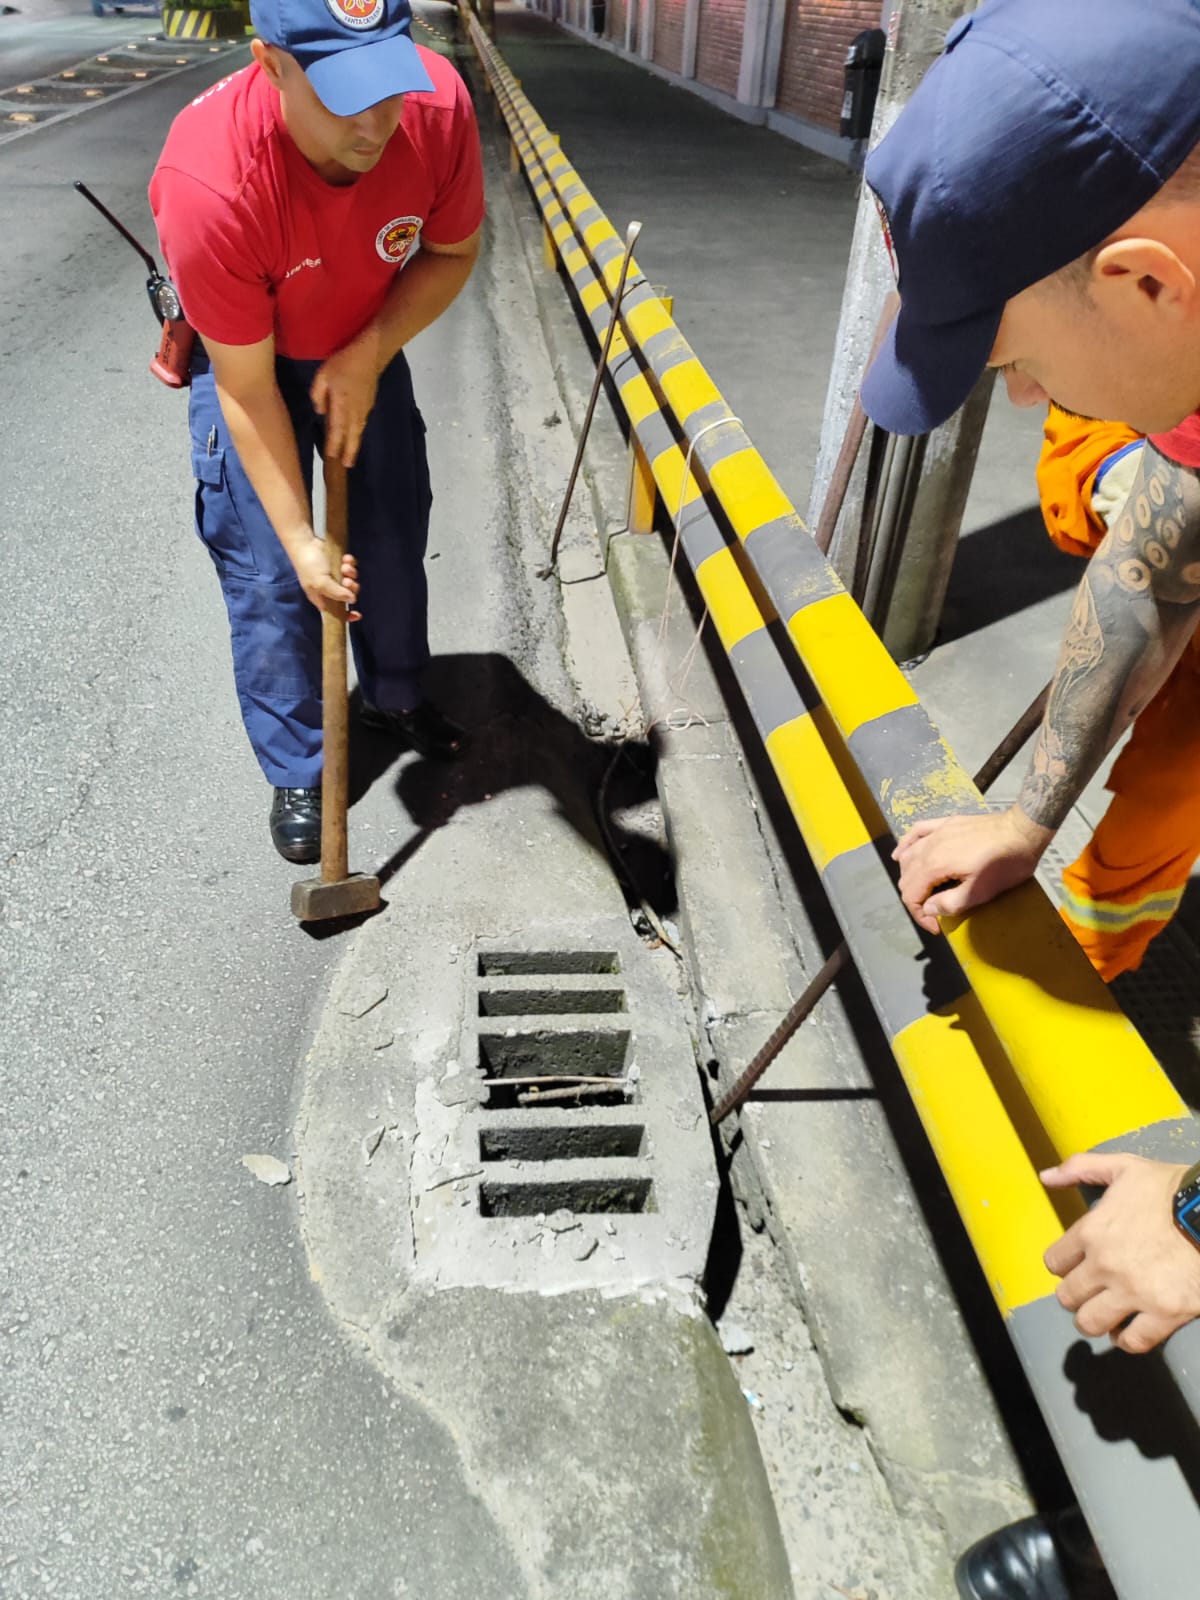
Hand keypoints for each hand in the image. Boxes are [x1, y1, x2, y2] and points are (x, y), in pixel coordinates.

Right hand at [291, 540, 360, 619]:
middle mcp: (330, 589)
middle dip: (351, 588)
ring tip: (344, 566)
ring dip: (351, 573)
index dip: (347, 616)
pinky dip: (351, 563)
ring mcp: (336, 576)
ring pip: (352, 580)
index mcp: (322, 598)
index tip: (357, 615)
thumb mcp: (320, 583)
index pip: (336, 613)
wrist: (305, 543)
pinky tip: (346, 558)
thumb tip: (352, 600)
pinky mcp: (339, 564)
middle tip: (346, 581)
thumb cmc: (309, 566)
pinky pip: (352, 567)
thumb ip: (337, 593)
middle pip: (349, 595)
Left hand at [310, 330, 381, 468]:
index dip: (335, 444)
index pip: (337, 429)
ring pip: (359, 431)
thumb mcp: (323, 375)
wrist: (370, 354)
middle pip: (352, 436)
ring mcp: (364, 408)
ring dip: (355, 445)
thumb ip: (318, 395)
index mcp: (342, 404)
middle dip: (349, 451)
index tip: (332, 457)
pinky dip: (358, 433)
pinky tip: (356, 436)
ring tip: (352, 457)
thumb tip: (321, 412)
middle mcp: (355, 411)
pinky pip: (362, 423)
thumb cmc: (344, 362)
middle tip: (347, 466)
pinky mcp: (369, 404)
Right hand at [891, 807, 1051, 932]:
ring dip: (909, 877)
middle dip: (915, 899)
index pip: (911, 895)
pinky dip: (905, 845)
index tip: (936, 927)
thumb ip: (950, 903)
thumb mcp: (981, 892)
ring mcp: (935, 833)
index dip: (920, 915)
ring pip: (908, 856)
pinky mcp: (944, 823)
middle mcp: (928, 847)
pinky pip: (916, 832)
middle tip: (934, 912)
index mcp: (934, 866)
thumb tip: (928, 908)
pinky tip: (901, 854)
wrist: (1022, 831)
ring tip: (924, 891)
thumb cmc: (1004, 864)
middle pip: (906, 877)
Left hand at [1042, 1152, 1199, 1353]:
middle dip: (1076, 1295)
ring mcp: (1134, 1293)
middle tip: (1090, 1292)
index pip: (1054, 1262)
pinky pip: (1133, 1341)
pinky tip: (1129, 1330)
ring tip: (1105, 1314)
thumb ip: (1080, 1168)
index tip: (1076, 1265)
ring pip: (1091, 1323)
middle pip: (1068, 1297)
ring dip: (1094, 1320)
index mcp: (1092, 1232)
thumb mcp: (1123, 1167)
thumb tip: (1045, 1177)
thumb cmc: (1171, 1188)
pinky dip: (1127, 1340)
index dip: (1063, 1265)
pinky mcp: (1164, 1313)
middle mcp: (1105, 1266)